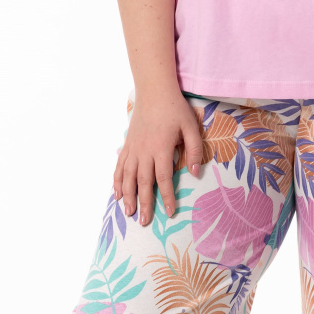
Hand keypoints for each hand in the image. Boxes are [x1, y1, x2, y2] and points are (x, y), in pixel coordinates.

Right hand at [113, 90, 204, 225]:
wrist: (154, 91)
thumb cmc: (175, 109)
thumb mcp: (191, 127)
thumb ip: (194, 150)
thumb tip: (196, 173)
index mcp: (161, 148)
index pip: (163, 178)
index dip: (166, 197)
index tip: (170, 212)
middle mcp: (144, 151)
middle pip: (142, 182)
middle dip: (144, 203)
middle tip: (144, 222)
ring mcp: (133, 148)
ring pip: (127, 177)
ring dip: (127, 196)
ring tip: (129, 213)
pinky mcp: (127, 144)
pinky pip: (119, 166)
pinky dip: (117, 181)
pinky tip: (117, 194)